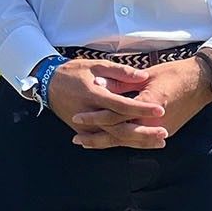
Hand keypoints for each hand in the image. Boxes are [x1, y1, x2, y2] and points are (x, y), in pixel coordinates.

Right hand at [46, 58, 167, 149]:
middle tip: (164, 133)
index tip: (160, 109)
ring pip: (114, 138)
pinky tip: (138, 145)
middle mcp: (90, 113)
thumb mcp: (96, 65)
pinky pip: (104, 140)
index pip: (122, 105)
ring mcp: (85, 125)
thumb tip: (143, 76)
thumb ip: (120, 71)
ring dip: (137, 142)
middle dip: (144, 132)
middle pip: (120, 128)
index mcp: (94, 94)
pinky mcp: (82, 131)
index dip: (142, 108)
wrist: (47, 84)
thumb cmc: (73, 72)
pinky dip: (122, 144)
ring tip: (158, 142)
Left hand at [69, 58, 211, 149]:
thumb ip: (123, 83)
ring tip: (88, 144)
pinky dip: (124, 142)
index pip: (117, 115)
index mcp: (149, 105)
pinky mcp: (167, 130)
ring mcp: (163, 129)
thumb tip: (99, 86)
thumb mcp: (147, 75)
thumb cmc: (175, 73)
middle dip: (98, 138)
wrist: (203, 81)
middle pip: (121, 135)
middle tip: (77, 139)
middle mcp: (156, 122)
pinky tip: (111, 142)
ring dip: (108, 143)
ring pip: (130, 141)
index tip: (77, 117)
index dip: (96, 117)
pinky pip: (141, 140)